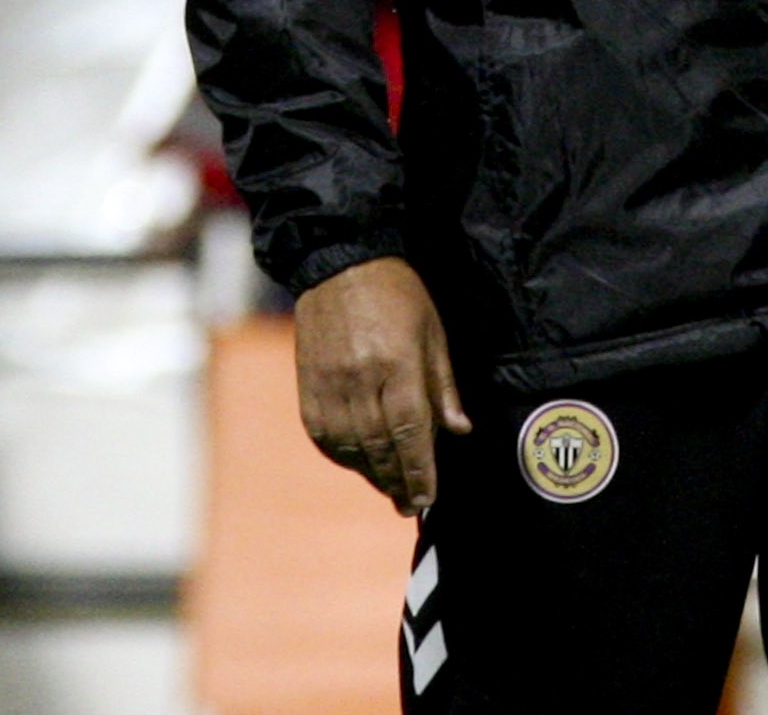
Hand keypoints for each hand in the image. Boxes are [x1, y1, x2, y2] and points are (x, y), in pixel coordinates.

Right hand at [293, 255, 469, 515]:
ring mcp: (328, 386)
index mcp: (396, 364)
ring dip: (371, 474)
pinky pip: (324, 436)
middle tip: (410, 504)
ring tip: (390, 489)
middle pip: (379, 446)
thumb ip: (443, 385)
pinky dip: (343, 457)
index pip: (410, 432)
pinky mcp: (307, 387)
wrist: (340, 263)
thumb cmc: (398, 294)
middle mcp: (359, 380)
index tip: (428, 498)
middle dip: (397, 481)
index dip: (420, 470)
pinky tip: (359, 464)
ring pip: (350, 447)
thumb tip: (460, 431)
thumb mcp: (433, 331)